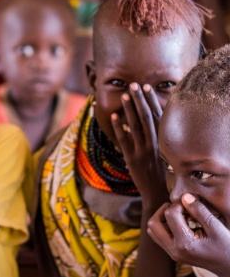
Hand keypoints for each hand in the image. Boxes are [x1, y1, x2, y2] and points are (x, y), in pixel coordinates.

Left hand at [111, 83, 165, 205]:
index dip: (151, 101)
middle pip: (146, 117)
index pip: (157, 115)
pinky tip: (114, 116)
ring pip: (136, 126)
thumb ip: (149, 137)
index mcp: (163, 140)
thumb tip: (133, 123)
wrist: (157, 192)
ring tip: (124, 95)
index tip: (145, 87)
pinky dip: (119, 128)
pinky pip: (124, 141)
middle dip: (140, 100)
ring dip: (129, 110)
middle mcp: (155, 143)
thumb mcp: (158, 151)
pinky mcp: (132, 159)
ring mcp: (143, 151)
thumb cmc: (159, 170)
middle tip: (134, 84)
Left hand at [148, 194, 229, 276]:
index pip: (170, 214)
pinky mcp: (172, 253)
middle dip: (164, 211)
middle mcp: (173, 250)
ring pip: (153, 230)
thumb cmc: (226, 246)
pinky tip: (182, 223)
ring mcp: (171, 253)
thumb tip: (184, 196)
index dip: (179, 204)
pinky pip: (159, 236)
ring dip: (163, 219)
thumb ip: (199, 211)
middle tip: (181, 208)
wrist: (228, 266)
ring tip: (182, 215)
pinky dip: (166, 226)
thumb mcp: (215, 226)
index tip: (191, 203)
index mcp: (184, 243)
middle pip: (153, 223)